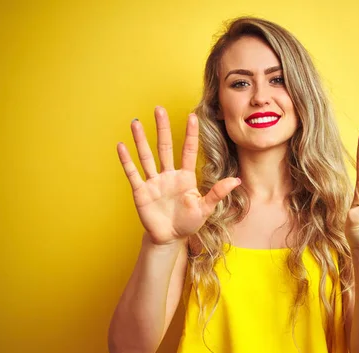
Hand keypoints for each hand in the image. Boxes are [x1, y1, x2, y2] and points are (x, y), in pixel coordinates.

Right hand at [116, 106, 240, 244]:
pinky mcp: (141, 192)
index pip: (187, 150)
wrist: (170, 238)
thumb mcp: (205, 208)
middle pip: (164, 146)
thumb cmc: (188, 222)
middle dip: (162, 127)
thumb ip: (218, 193)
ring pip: (146, 156)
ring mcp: (153, 182)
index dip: (190, 134)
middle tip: (159, 108)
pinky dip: (126, 160)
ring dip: (140, 139)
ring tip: (135, 122)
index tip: (192, 116)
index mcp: (185, 177)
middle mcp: (168, 175)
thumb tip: (236, 180)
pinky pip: (133, 173)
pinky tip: (121, 146)